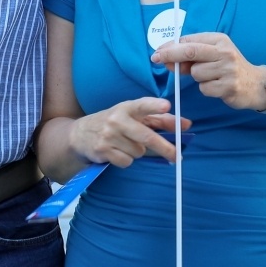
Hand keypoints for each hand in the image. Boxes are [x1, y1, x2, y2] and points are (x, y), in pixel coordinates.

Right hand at [69, 98, 189, 167]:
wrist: (79, 134)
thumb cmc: (113, 123)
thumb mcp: (133, 116)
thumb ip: (160, 120)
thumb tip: (186, 125)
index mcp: (126, 107)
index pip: (142, 105)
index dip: (154, 106)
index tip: (166, 106)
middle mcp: (117, 119)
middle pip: (147, 136)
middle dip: (165, 148)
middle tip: (177, 157)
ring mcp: (108, 135)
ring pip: (139, 152)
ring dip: (137, 152)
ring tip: (125, 145)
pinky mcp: (102, 150)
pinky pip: (127, 161)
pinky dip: (126, 160)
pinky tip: (117, 152)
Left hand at [152, 34, 265, 111]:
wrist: (256, 84)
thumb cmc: (229, 67)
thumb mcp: (213, 55)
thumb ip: (192, 56)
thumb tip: (167, 60)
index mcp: (219, 40)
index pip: (189, 40)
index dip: (170, 46)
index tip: (157, 52)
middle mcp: (225, 52)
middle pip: (190, 51)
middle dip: (170, 55)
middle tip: (155, 58)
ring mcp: (228, 69)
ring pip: (195, 73)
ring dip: (197, 77)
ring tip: (212, 77)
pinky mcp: (229, 86)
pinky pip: (204, 88)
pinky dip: (206, 89)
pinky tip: (217, 87)